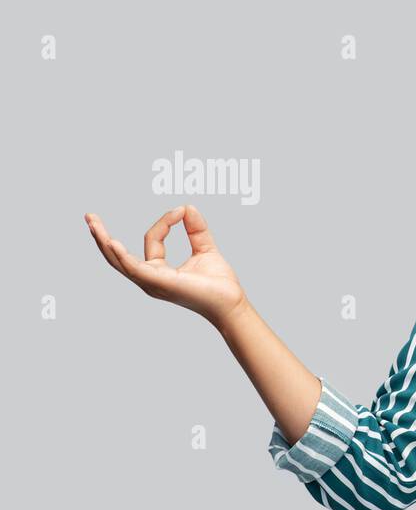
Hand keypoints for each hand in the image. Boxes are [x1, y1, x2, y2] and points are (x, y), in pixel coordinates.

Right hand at [85, 204, 248, 328]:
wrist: (231, 302)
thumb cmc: (219, 283)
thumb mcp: (205, 249)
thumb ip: (196, 229)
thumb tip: (187, 207)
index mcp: (159, 271)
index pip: (152, 240)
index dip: (166, 222)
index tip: (181, 210)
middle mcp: (150, 278)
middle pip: (118, 256)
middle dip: (102, 237)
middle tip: (89, 217)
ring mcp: (152, 283)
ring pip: (120, 262)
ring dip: (104, 242)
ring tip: (93, 225)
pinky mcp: (159, 284)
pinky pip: (134, 269)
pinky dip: (122, 256)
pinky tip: (112, 243)